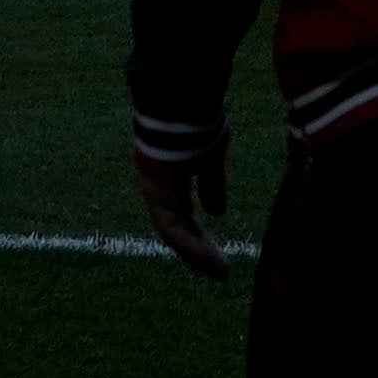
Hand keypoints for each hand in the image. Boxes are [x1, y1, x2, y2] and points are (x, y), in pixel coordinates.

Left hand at [128, 125, 233, 287]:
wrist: (180, 107)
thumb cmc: (196, 126)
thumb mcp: (211, 159)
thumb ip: (212, 185)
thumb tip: (217, 212)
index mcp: (171, 181)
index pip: (184, 217)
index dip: (200, 237)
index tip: (218, 253)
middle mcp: (160, 191)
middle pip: (179, 230)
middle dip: (200, 250)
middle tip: (221, 269)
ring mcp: (156, 194)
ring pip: (175, 235)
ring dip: (199, 255)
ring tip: (221, 271)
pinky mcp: (157, 196)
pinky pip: (173, 229)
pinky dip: (192, 245)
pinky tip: (211, 258)